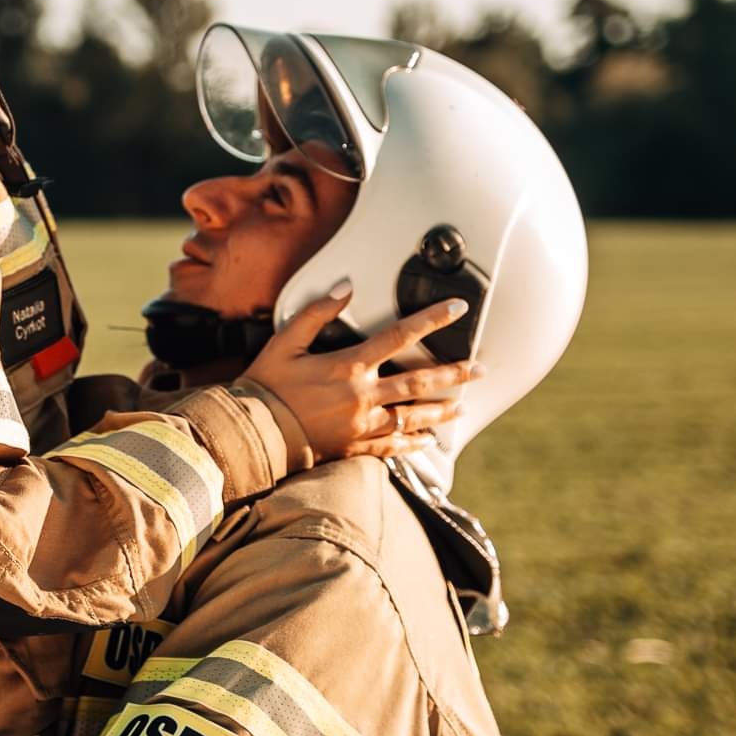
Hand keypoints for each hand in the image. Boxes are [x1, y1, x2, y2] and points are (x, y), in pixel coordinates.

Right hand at [249, 289, 479, 464]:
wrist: (254, 435)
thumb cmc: (266, 387)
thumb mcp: (285, 342)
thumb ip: (316, 313)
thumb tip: (345, 288)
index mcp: (349, 366)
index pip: (400, 335)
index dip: (432, 319)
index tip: (457, 308)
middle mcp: (363, 396)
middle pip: (420, 381)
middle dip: (454, 374)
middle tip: (481, 368)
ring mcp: (363, 425)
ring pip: (414, 416)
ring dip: (442, 410)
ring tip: (462, 406)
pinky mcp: (356, 447)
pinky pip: (394, 445)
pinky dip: (414, 443)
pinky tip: (429, 441)